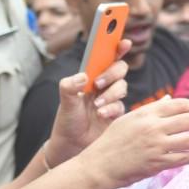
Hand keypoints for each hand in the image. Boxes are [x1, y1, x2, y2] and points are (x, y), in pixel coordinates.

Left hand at [47, 39, 131, 164]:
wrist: (72, 146)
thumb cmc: (68, 121)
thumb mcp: (64, 102)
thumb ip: (69, 86)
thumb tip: (83, 77)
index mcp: (90, 76)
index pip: (106, 56)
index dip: (117, 47)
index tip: (124, 42)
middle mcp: (103, 85)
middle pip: (119, 69)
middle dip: (111, 73)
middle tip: (97, 84)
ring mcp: (112, 98)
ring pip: (122, 87)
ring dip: (109, 95)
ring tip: (96, 106)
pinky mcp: (117, 112)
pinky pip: (121, 105)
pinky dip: (111, 109)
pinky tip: (101, 115)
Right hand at [80, 96, 188, 188]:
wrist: (100, 165)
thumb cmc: (112, 141)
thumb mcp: (129, 119)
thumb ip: (151, 109)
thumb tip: (169, 99)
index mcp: (146, 113)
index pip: (178, 104)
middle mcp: (154, 127)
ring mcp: (157, 145)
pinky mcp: (159, 162)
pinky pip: (184, 157)